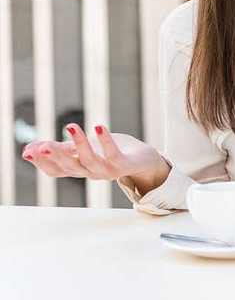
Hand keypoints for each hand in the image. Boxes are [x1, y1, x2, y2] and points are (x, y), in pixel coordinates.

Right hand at [21, 125, 170, 190]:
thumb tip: (29, 148)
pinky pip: (114, 154)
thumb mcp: (82, 149)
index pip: (56, 170)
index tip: (27, 151)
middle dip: (56, 157)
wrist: (143, 159)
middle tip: (43, 146)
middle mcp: (91, 172)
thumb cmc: (110, 152)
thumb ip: (61, 150)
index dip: (42, 163)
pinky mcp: (125, 164)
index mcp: (79, 169)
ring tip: (71, 126)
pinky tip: (99, 127)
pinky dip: (106, 141)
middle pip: (70, 167)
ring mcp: (108, 170)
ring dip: (79, 144)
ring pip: (90, 161)